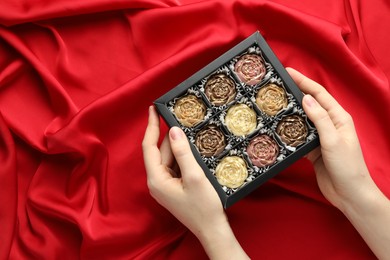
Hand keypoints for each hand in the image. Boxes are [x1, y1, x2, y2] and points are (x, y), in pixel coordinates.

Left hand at [142, 106, 248, 258]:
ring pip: (169, 158)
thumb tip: (173, 130)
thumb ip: (183, 152)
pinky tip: (192, 147)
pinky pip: (175, 166)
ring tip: (189, 129)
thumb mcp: (194, 176)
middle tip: (179, 115)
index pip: (149, 147)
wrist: (212, 229)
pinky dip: (182, 156)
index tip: (153, 108)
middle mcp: (156, 181)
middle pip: (160, 151)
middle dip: (169, 134)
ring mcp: (165, 185)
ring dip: (177, 145)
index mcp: (156, 179)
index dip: (151, 126)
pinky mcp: (173, 187)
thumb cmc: (204, 206)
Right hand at [287, 68, 389, 259]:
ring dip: (289, 113)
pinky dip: (289, 132)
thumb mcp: (333, 140)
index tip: (288, 72)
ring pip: (302, 120)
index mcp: (338, 117)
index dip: (303, 81)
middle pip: (309, 104)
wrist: (349, 194)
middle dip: (294, 94)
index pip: (319, 94)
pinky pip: (299, 137)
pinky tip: (278, 129)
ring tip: (273, 105)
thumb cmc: (347, 166)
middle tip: (276, 87)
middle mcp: (329, 124)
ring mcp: (320, 137)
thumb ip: (319, 119)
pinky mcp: (313, 150)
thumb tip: (305, 98)